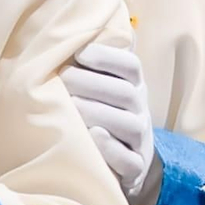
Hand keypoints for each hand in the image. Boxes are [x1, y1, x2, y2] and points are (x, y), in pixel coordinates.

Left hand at [64, 43, 156, 203]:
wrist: (123, 161)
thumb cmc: (101, 113)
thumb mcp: (101, 88)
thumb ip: (89, 66)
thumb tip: (63, 35)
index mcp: (134, 86)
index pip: (131, 66)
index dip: (107, 56)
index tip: (79, 53)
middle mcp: (141, 110)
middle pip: (127, 93)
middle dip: (93, 84)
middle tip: (63, 78)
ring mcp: (141, 140)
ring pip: (129, 125)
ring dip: (99, 113)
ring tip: (72, 107)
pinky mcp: (136, 168)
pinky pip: (130, 160)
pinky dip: (112, 149)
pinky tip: (94, 136)